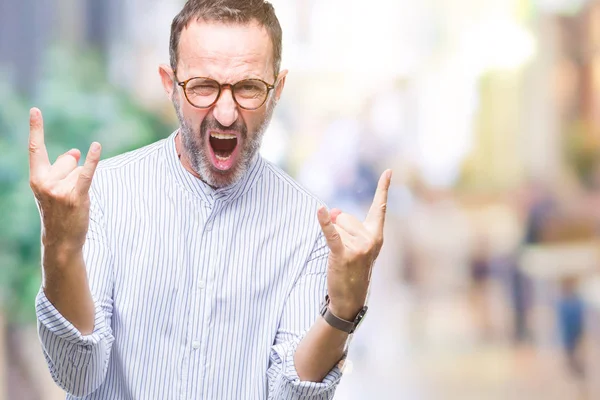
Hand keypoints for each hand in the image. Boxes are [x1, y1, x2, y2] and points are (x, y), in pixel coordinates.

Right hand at [28, 108, 101, 250]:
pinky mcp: (76, 197)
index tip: (36, 110)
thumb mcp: (54, 189)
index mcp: (36, 178)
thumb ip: (62, 168)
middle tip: (66, 196)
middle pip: (68, 160)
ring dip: (81, 184)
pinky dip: (93, 160)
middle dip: (73, 173)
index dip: (36, 128)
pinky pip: (86, 173)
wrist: (61, 241)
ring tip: (73, 202)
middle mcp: (45, 182)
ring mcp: (60, 190)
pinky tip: (96, 147)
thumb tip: (76, 151)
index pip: (36, 149)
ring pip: (79, 171)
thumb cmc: (59, 212)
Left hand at [317, 170, 391, 319]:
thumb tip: (330, 211)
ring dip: (333, 239)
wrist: (351, 298)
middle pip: (345, 217)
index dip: (383, 188)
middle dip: (338, 230)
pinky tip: (319, 211)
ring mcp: (358, 248)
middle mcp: (371, 239)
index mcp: (377, 236)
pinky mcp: (343, 254)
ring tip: (341, 258)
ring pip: (335, 226)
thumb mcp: (356, 246)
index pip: (380, 208)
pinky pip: (331, 234)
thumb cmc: (353, 269)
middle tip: (345, 252)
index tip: (388, 171)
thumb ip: (346, 225)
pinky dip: (323, 223)